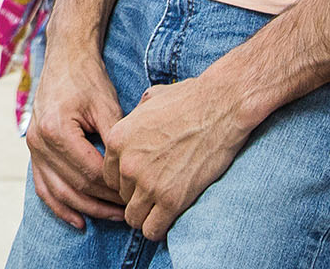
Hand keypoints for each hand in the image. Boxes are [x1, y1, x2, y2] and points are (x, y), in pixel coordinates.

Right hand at [24, 40, 124, 228]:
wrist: (65, 58)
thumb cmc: (88, 78)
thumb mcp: (108, 106)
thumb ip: (117, 139)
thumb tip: (131, 174)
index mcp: (57, 130)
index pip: (91, 172)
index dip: (115, 189)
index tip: (136, 195)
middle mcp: (40, 141)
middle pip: (76, 185)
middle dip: (105, 202)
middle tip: (131, 211)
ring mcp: (33, 147)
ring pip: (60, 191)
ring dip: (87, 209)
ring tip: (113, 218)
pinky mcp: (33, 149)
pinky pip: (43, 186)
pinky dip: (59, 206)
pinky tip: (78, 221)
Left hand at [104, 66, 258, 241]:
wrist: (220, 107)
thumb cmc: (190, 99)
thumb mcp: (150, 99)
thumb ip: (135, 115)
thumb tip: (135, 119)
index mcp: (118, 139)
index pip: (109, 176)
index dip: (126, 180)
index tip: (143, 179)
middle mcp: (127, 163)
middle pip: (121, 197)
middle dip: (137, 196)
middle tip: (158, 191)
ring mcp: (148, 183)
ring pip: (133, 218)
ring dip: (146, 215)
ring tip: (162, 208)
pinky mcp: (171, 200)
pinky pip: (152, 230)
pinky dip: (159, 229)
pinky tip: (170, 217)